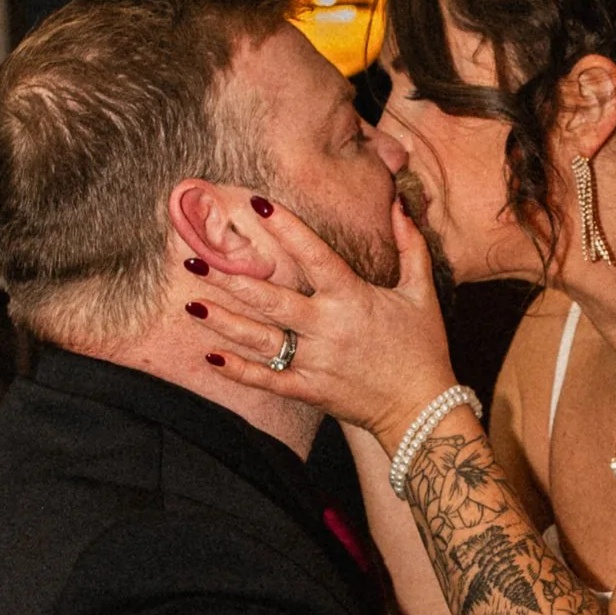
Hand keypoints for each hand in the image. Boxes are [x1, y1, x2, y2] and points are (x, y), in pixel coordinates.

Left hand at [190, 195, 460, 451]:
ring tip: (191, 305)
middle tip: (195, 260)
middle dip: (231, 279)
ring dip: (225, 322)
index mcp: (353, 299)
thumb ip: (411, 246)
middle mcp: (328, 328)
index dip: (287, 228)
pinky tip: (210, 357)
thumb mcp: (421, 293)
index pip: (314, 255)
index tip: (257, 204)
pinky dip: (239, 371)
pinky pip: (268, 380)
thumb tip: (399, 203)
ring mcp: (316, 362)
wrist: (424, 411)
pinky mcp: (310, 391)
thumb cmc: (424, 348)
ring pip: (261, 339)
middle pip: (272, 299)